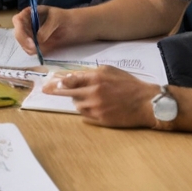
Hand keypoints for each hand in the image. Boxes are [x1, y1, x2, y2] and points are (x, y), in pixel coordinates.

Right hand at [12, 4, 83, 55]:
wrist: (71, 26)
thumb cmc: (63, 17)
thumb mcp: (56, 18)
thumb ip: (46, 28)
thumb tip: (38, 40)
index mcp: (28, 14)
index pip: (17, 21)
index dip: (20, 31)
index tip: (30, 42)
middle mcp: (26, 24)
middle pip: (18, 34)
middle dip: (25, 43)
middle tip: (35, 49)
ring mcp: (29, 35)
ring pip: (23, 44)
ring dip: (30, 48)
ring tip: (42, 49)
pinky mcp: (34, 44)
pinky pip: (30, 50)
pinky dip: (35, 52)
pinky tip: (43, 50)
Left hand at [43, 66, 158, 128]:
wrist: (146, 102)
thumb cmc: (128, 84)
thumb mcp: (109, 71)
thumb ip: (91, 73)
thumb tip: (74, 75)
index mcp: (96, 78)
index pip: (70, 80)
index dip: (58, 82)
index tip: (49, 82)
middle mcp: (94, 92)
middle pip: (68, 93)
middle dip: (56, 91)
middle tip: (45, 90)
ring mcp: (97, 107)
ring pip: (77, 105)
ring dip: (77, 101)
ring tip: (87, 97)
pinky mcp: (101, 120)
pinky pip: (85, 116)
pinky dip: (85, 111)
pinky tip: (93, 107)